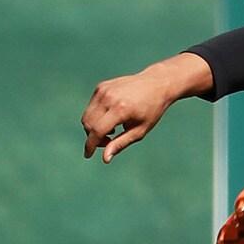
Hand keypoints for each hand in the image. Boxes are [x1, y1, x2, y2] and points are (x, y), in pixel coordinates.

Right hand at [81, 54, 208, 162]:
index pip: (97, 130)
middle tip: (109, 141)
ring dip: (94, 128)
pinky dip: (97, 116)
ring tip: (113, 130)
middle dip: (94, 137)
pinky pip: (91, 107)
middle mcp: (108, 98)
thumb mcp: (140, 131)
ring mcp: (103, 90)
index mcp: (120, 109)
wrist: (156, 84)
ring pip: (87, 116)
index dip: (91, 145)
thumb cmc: (151, 111)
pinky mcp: (101, 87)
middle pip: (88, 123)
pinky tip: (112, 118)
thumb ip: (120, 143)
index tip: (88, 155)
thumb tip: (105, 158)